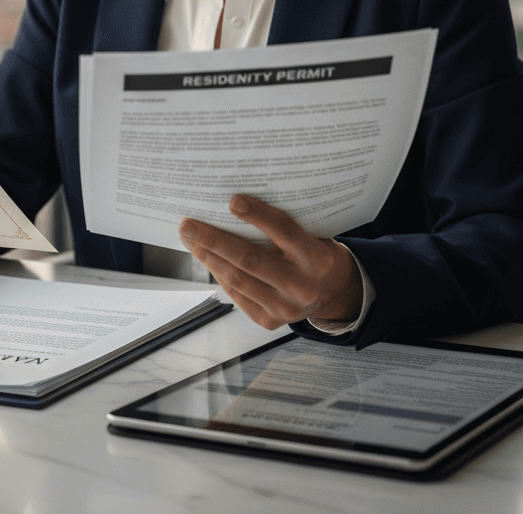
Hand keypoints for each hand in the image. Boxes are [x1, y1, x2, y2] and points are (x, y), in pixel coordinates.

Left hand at [179, 194, 362, 329]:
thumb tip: (235, 203)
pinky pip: (236, 294)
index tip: (232, 201)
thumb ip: (282, 225)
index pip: (284, 231)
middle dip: (213, 240)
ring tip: (189, 238)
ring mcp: (284, 307)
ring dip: (208, 257)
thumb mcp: (311, 234)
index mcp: (315, 257)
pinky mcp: (269, 321)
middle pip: (249, 259)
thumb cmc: (315, 252)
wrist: (334, 292)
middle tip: (188, 225)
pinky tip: (207, 257)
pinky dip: (219, 273)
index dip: (258, 215)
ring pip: (237, 279)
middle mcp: (300, 285)